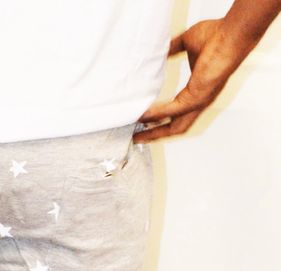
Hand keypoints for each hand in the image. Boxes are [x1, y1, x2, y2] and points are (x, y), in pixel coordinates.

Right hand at [133, 18, 258, 143]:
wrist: (230, 35)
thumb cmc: (216, 37)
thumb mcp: (187, 44)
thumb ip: (173, 50)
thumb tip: (161, 50)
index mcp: (199, 91)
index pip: (178, 114)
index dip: (162, 121)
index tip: (144, 123)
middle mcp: (199, 102)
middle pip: (175, 128)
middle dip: (155, 135)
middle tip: (137, 138)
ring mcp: (199, 102)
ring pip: (175, 127)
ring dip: (155, 132)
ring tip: (138, 135)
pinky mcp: (196, 98)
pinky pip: (173, 111)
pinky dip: (157, 115)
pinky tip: (143, 115)